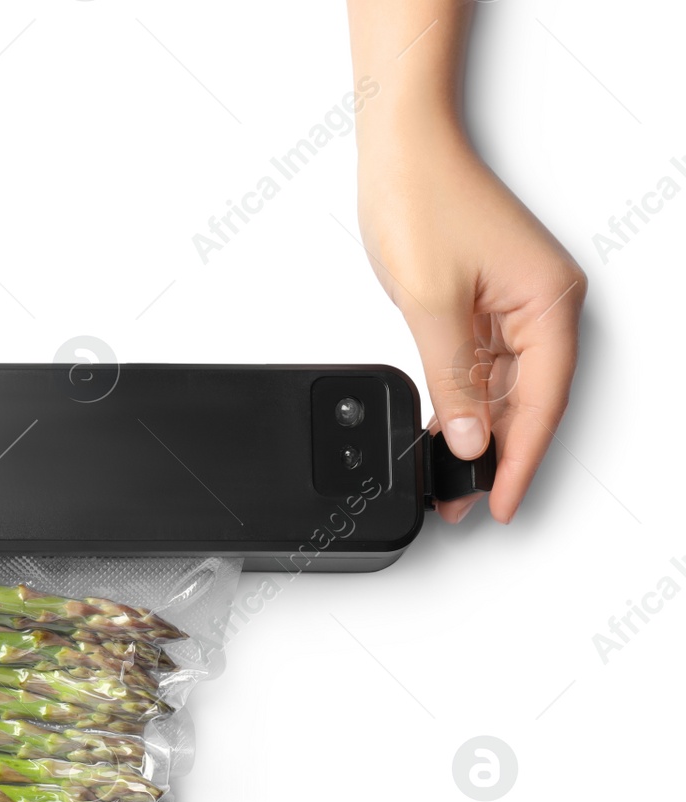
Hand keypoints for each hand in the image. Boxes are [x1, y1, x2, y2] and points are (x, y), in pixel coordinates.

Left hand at [356, 123, 585, 522]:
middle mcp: (542, 305)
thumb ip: (452, 378)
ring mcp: (514, 304)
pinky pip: (483, 367)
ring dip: (478, 434)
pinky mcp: (486, 303)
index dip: (521, 459)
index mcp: (548, 302)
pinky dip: (464, 401)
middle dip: (497, 456)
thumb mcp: (432, 303)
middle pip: (528, 401)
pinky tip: (445, 435)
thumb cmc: (423, 201)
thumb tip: (470, 439)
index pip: (542, 402)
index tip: (501, 502)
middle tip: (465, 504)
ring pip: (504, 389)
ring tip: (448, 482)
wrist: (398, 151)